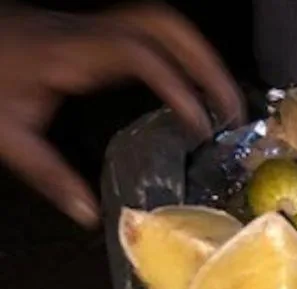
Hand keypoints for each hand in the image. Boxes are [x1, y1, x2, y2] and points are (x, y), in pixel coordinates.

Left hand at [0, 3, 243, 225]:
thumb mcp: (8, 136)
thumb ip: (50, 175)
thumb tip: (89, 215)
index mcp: (71, 55)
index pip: (140, 54)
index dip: (178, 85)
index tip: (199, 124)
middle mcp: (85, 33)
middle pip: (161, 25)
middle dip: (204, 62)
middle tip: (230, 105)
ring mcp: (86, 27)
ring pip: (156, 22)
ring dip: (194, 55)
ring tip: (218, 96)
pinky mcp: (85, 33)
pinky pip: (142, 33)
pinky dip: (173, 57)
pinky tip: (180, 89)